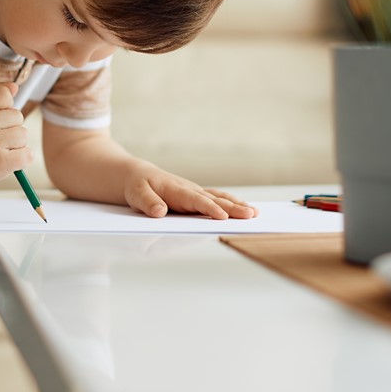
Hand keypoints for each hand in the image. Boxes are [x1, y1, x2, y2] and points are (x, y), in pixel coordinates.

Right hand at [0, 82, 31, 190]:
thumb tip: (14, 87)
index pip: (4, 94)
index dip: (3, 105)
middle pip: (17, 115)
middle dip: (9, 126)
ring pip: (23, 134)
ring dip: (15, 143)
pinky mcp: (1, 162)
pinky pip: (28, 154)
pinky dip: (21, 158)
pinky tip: (3, 161)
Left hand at [122, 163, 257, 219]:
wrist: (138, 175)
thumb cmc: (137, 186)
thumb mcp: (135, 194)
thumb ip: (148, 203)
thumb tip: (160, 212)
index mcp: (176, 190)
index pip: (196, 200)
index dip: (209, 208)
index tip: (223, 216)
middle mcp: (190, 189)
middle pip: (214, 199)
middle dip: (233, 207)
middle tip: (250, 215)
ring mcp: (195, 192)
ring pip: (220, 198)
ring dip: (237, 205)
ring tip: (255, 212)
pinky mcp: (197, 196)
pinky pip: (217, 199)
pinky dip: (232, 203)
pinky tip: (245, 209)